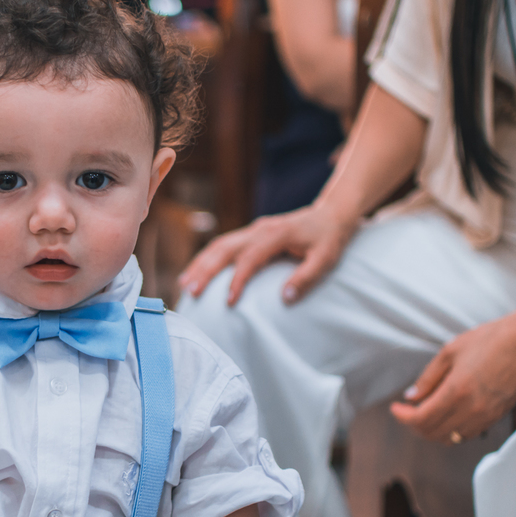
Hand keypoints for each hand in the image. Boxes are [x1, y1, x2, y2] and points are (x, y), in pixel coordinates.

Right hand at [178, 203, 358, 305]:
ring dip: (200, 264)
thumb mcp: (326, 259)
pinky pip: (223, 245)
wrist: (331, 214)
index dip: (238, 280)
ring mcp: (253, 230)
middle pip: (224, 248)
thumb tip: (285, 299)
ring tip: (185, 285)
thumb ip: (306, 278)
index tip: (229, 302)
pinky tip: (196, 273)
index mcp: (276, 235)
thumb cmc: (329, 239)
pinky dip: (206, 258)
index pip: (250, 258)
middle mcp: (259, 229)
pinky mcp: (250, 234)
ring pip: (218, 245)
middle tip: (191, 292)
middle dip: (205, 270)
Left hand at [389, 314, 515, 442]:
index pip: (421, 419)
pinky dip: (451, 430)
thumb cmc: (487, 341)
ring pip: (450, 438)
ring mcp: (486, 415)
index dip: (403, 417)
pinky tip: (446, 414)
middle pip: (433, 433)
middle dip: (414, 425)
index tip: (395, 408)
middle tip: (408, 410)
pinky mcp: (497, 416)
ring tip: (425, 413)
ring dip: (432, 430)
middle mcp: (472, 409)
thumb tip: (411, 397)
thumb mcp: (449, 352)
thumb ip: (428, 378)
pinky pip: (467, 434)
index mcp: (456, 391)